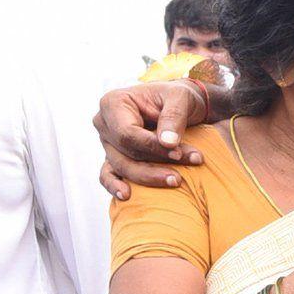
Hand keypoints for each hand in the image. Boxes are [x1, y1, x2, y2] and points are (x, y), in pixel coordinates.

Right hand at [93, 81, 208, 197]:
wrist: (181, 105)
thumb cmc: (179, 97)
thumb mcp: (181, 98)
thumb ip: (174, 117)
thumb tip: (167, 143)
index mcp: (113, 103)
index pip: (128, 133)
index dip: (152, 146)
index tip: (178, 152)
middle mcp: (104, 123)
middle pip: (126, 152)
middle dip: (157, 162)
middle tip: (188, 165)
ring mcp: (107, 142)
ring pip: (123, 166)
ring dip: (150, 176)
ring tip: (177, 180)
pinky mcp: (114, 156)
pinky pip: (108, 174)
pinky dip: (115, 186)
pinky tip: (127, 196)